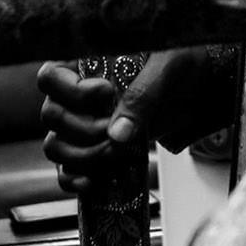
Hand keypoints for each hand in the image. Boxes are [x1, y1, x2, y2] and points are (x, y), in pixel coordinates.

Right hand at [38, 49, 204, 192]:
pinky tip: (94, 181)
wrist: (195, 89)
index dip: (72, 90)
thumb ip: (143, 94)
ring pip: (56, 147)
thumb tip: (119, 132)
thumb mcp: (166, 69)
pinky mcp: (92, 151)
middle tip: (117, 132)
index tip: (106, 93)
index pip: (50, 77)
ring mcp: (82, 125)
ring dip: (84, 157)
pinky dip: (76, 179)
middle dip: (85, 130)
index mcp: (86, 64)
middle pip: (51, 117)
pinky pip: (66, 170)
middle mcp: (76, 96)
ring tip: (117, 154)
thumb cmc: (178, 66)